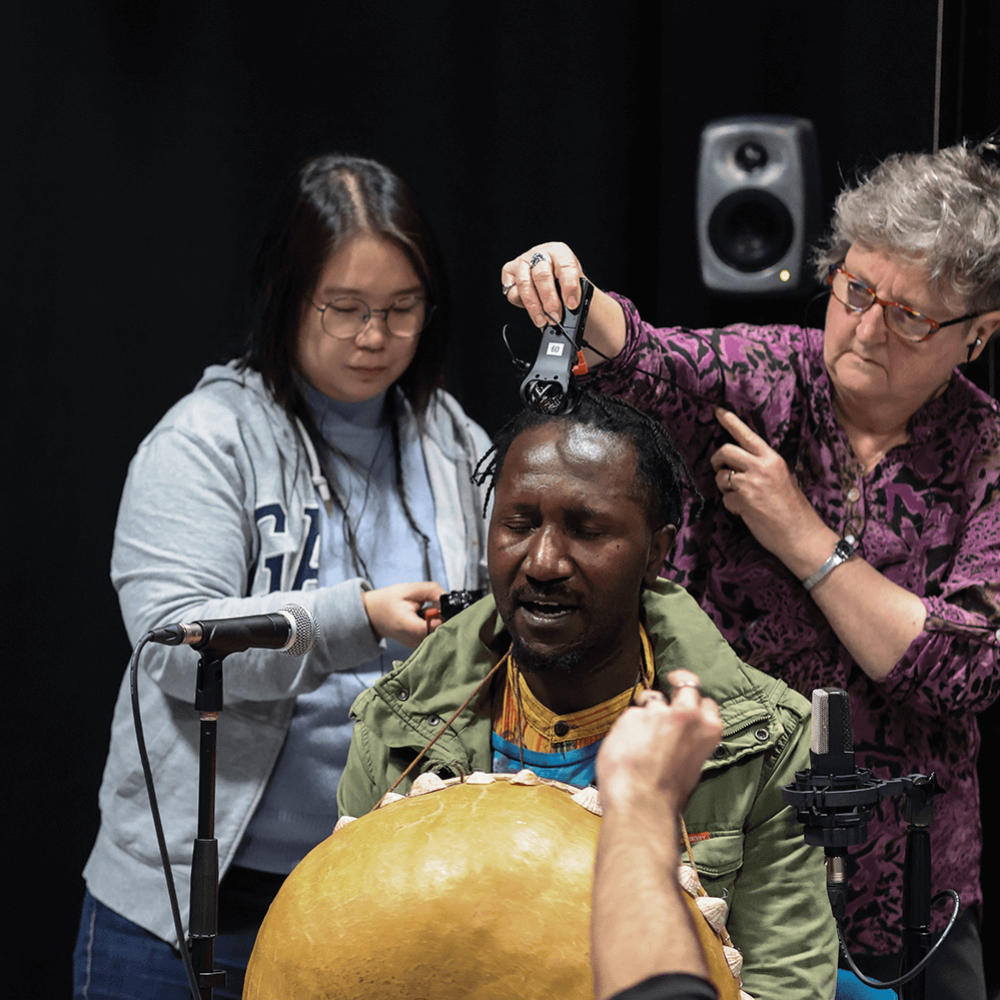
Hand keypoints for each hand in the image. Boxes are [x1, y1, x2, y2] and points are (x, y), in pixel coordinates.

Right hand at [361, 581, 444, 648]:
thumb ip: (432, 591)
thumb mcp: (409, 589)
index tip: (438, 604)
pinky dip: (432, 625)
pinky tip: (423, 618)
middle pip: (444, 629)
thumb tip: (448, 597)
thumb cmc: (388, 602)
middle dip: (442, 615)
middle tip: (429, 606)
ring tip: (423, 612)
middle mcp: (417, 641)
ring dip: (437, 620)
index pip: (441, 624)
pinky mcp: (419, 645)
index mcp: (414, 628)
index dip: (444, 612)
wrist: (373, 614)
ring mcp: (418, 645)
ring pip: (440, 632)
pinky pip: (434, 634)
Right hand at [500, 242, 584, 327]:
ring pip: (525, 285)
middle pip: (542, 276)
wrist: (550, 277)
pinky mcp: (509, 272)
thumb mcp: (576, 283)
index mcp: (560, 252)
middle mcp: (540, 253)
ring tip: (542, 320)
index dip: (570, 286)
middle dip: (550, 300)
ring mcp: (522, 262)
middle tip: (556, 317)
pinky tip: (533, 309)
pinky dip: (522, 304)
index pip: (566, 266)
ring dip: (534, 307)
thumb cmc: (563, 279)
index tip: (572, 304)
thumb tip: (574, 311)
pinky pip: (513, 292)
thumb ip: (576, 295)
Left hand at [596, 670, 722, 813]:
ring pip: (652, 699)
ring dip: (645, 713)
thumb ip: (690, 741)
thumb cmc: (667, 795)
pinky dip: (626, 727)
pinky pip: (629, 715)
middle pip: (684, 684)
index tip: (685, 696)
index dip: (693, 699)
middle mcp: (686, 714)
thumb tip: (680, 735)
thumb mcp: (693, 766)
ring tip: (639, 737)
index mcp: (708, 729)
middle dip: (676, 684)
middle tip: (668, 687)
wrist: (642, 803)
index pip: (705, 700)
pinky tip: (626, 747)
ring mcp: (657, 713)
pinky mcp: (631, 715)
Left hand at [711, 407, 831, 572]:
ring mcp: (750, 484)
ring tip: (740, 496)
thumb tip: (741, 462)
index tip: (717, 411)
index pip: (746, 435)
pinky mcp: (742, 502)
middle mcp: (761, 467)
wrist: (801, 534)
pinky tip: (745, 511)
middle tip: (721, 468)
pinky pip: (725, 499)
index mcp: (772, 459)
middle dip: (717, 460)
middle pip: (725, 451)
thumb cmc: (793, 508)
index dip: (730, 421)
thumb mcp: (783, 478)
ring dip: (724, 487)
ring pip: (721, 476)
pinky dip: (731, 506)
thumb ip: (763, 467)